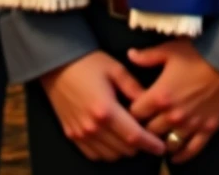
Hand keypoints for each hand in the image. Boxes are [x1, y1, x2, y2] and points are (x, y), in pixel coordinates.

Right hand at [41, 51, 166, 161]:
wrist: (57, 64)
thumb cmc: (88, 62)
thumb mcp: (115, 69)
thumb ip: (134, 88)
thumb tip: (151, 103)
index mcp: (106, 110)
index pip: (134, 136)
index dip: (150, 144)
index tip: (161, 146)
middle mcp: (92, 127)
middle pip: (123, 149)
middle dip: (139, 145)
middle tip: (146, 135)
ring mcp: (81, 133)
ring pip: (110, 155)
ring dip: (123, 149)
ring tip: (129, 135)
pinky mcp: (72, 135)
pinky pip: (94, 154)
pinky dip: (107, 151)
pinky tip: (112, 138)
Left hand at [127, 40, 218, 161]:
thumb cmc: (199, 53)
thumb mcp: (170, 50)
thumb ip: (148, 56)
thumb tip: (130, 55)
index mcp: (160, 95)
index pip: (135, 113)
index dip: (132, 110)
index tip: (133, 108)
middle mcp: (172, 115)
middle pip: (149, 131)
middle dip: (144, 128)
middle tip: (144, 125)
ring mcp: (190, 125)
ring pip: (168, 144)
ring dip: (162, 141)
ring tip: (159, 138)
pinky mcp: (207, 130)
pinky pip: (191, 150)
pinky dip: (181, 156)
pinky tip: (176, 157)